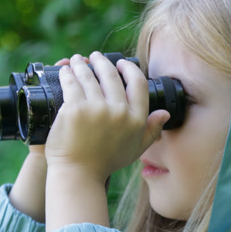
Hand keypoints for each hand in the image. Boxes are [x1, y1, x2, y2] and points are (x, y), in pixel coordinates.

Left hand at [44, 51, 169, 183]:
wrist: (78, 174)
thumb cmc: (105, 163)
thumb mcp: (135, 149)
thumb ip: (152, 131)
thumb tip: (165, 114)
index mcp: (135, 119)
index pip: (138, 83)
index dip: (129, 69)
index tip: (120, 63)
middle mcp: (119, 112)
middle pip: (111, 76)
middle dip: (102, 61)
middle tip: (94, 56)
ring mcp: (96, 109)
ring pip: (89, 76)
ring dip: (82, 64)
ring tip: (77, 61)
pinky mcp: (75, 109)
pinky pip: (71, 83)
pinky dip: (67, 74)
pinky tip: (65, 70)